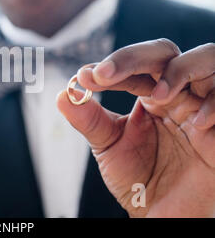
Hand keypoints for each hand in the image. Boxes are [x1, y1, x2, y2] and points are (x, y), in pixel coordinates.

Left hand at [57, 39, 214, 216]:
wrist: (162, 213)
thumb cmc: (138, 178)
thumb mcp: (108, 146)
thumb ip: (88, 120)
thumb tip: (63, 94)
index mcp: (147, 94)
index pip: (132, 65)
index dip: (111, 65)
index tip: (85, 77)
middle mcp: (176, 93)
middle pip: (163, 51)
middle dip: (133, 57)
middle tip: (105, 74)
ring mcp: (202, 105)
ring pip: (206, 58)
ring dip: (180, 70)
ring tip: (158, 96)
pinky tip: (196, 125)